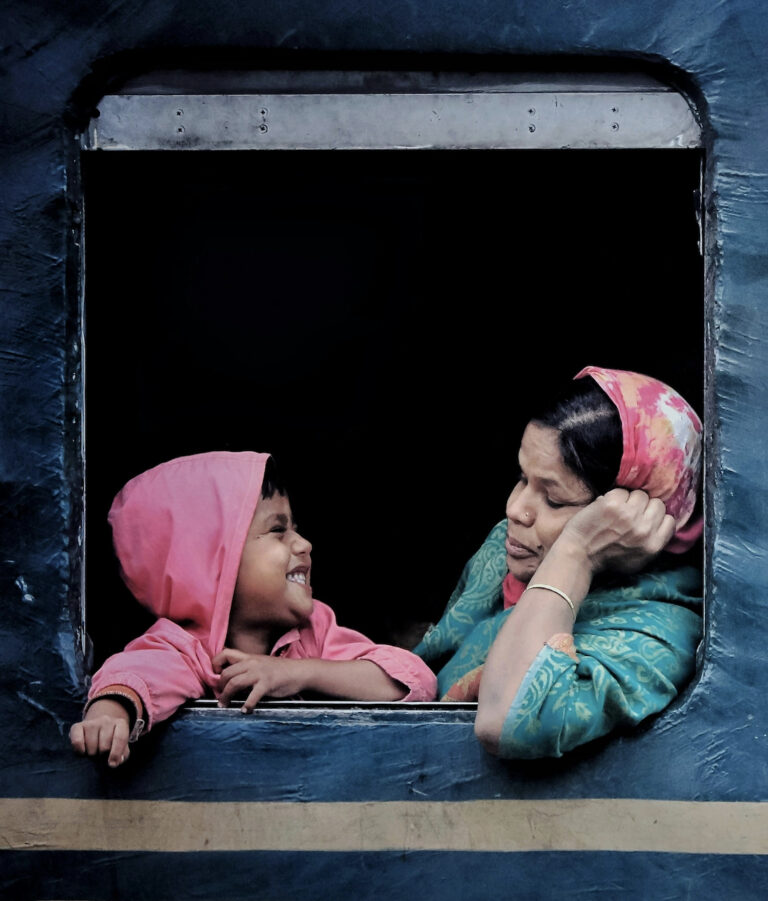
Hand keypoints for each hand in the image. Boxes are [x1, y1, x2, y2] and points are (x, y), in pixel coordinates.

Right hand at [69, 698, 131, 767]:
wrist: (99, 726)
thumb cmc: (112, 740)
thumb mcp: (122, 746)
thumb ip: (123, 754)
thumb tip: (116, 762)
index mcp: (120, 723)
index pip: (120, 738)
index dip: (116, 753)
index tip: (111, 764)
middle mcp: (106, 720)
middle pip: (104, 746)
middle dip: (102, 755)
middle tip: (101, 755)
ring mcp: (92, 722)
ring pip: (91, 746)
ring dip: (92, 754)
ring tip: (93, 751)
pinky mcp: (77, 726)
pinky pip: (77, 741)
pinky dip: (79, 750)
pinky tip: (83, 751)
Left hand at [212, 648, 306, 711]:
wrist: (300, 672)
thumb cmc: (280, 670)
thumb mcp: (261, 665)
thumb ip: (247, 670)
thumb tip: (231, 683)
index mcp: (249, 657)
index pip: (225, 653)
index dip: (216, 664)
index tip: (216, 676)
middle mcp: (252, 662)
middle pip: (226, 673)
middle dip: (220, 687)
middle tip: (221, 697)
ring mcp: (259, 673)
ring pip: (234, 683)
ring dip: (227, 697)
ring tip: (226, 705)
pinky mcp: (267, 683)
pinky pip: (252, 696)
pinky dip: (247, 705)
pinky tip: (246, 710)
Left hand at [557, 488, 674, 575]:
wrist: (579, 555)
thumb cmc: (607, 559)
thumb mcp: (639, 560)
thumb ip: (654, 543)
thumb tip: (663, 523)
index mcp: (653, 545)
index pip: (669, 519)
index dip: (657, 517)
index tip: (645, 519)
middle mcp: (644, 529)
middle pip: (657, 503)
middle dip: (644, 507)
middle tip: (630, 513)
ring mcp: (628, 515)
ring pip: (640, 494)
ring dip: (629, 499)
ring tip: (618, 510)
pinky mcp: (612, 504)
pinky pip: (621, 491)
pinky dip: (613, 497)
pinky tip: (605, 507)